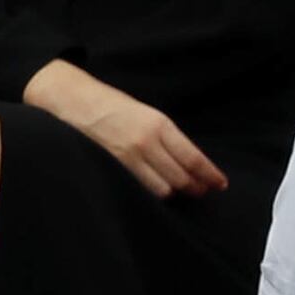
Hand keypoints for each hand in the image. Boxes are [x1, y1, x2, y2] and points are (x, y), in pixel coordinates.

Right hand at [24, 67, 225, 197]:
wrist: (75, 101)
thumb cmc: (111, 105)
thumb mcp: (146, 113)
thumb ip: (166, 136)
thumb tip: (187, 160)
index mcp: (159, 124)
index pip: (193, 157)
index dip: (209, 174)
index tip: (219, 183)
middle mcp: (147, 142)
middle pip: (182, 177)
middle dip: (195, 187)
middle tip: (201, 190)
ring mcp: (129, 157)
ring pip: (164, 188)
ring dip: (174, 192)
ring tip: (179, 192)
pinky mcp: (114, 168)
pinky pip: (141, 189)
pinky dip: (153, 193)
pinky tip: (156, 190)